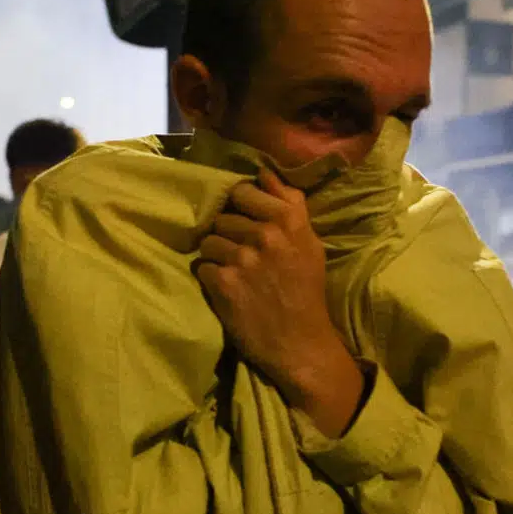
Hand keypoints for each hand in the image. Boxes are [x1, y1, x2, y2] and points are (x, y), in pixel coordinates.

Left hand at [196, 169, 346, 392]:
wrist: (301, 342)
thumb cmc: (305, 290)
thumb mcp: (309, 242)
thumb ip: (289, 203)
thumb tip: (263, 171)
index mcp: (289, 219)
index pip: (243, 191)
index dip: (240, 207)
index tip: (246, 223)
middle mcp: (266, 234)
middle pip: (223, 217)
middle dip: (228, 234)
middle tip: (242, 255)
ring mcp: (243, 258)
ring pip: (209, 241)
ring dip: (217, 256)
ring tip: (234, 273)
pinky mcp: (224, 283)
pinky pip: (203, 267)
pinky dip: (212, 279)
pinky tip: (228, 290)